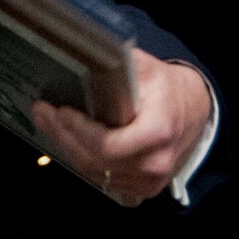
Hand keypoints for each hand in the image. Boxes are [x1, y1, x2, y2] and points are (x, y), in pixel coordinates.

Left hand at [32, 51, 212, 205]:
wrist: (195, 109)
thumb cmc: (169, 89)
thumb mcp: (148, 67)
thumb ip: (119, 63)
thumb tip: (87, 52)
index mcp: (158, 132)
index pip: (107, 145)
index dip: (77, 131)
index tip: (60, 111)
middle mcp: (155, 161)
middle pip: (95, 160)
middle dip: (62, 135)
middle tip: (42, 113)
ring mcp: (150, 179)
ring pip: (95, 171)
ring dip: (68, 147)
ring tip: (49, 123)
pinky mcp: (144, 187)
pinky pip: (104, 178)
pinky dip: (84, 159)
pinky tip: (70, 140)